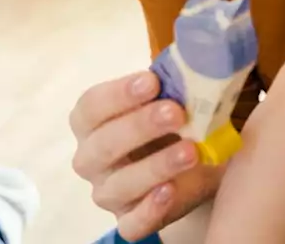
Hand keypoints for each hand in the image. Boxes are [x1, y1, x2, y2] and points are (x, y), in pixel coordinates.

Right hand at [70, 71, 223, 240]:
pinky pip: (130, 225)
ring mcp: (107, 193)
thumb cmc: (172, 122)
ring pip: (118, 185)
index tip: (152, 81)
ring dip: (154, 166)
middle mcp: (91, 158)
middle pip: (103, 145)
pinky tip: (171, 190)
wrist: (194, 164)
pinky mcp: (128, 221)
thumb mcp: (174, 98)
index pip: (91, 106)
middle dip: (140, 127)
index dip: (119, 94)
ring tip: (190, 150)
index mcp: (91, 121)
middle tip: (176, 112)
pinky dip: (149, 210)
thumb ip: (174, 83)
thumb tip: (193, 59)